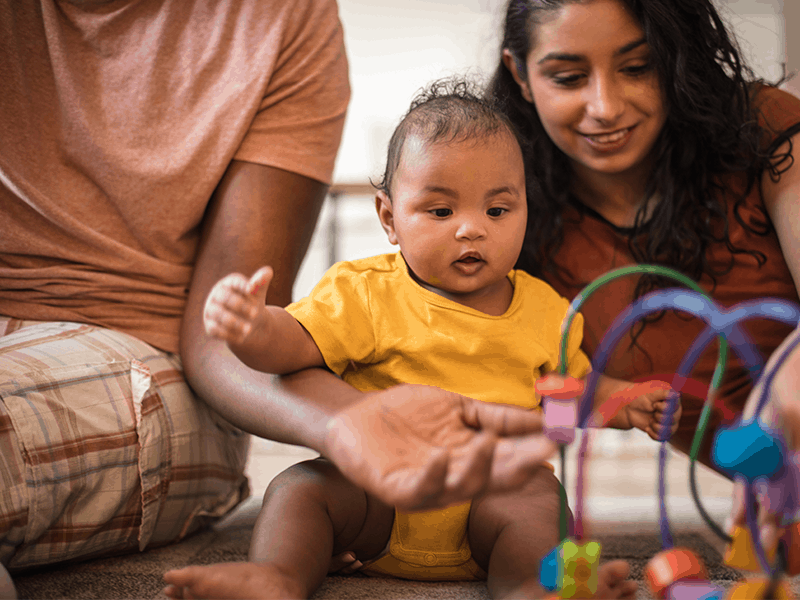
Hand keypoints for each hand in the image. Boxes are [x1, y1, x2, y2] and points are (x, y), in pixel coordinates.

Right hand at [203, 267, 272, 344]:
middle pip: (225, 297)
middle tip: (255, 313)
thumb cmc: (252, 303)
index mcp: (229, 284)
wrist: (248, 324)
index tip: (253, 289)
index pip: (234, 282)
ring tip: (249, 329)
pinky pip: (215, 330)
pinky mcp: (210, 326)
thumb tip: (268, 271)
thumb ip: (261, 283)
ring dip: (234, 322)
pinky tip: (242, 337)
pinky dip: (229, 334)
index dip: (242, 285)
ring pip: (219, 314)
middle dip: (240, 305)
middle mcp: (217, 295)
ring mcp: (211, 310)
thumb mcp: (258, 294)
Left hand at [323, 384, 557, 510]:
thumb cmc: (406, 414)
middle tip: (540, 447)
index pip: (511, 460)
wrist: (355, 416)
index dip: (535, 450)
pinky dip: (433, 475)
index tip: (559, 434)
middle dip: (519, 465)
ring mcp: (427, 487)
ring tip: (488, 442)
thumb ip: (496, 416)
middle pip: (494, 480)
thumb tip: (543, 415)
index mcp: (472, 460)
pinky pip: (420, 490)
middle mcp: (455, 479)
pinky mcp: (397, 490)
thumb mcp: (458, 408)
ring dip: (479, 469)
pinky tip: (441, 456)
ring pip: (462, 489)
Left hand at [618, 381, 678, 440]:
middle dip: (659, 417)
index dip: (664, 408)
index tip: (654, 404)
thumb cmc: (639, 396)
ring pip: (669, 431)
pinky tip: (648, 427)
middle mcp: (675, 412)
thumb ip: (663, 393)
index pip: (676, 407)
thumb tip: (677, 394)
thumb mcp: (650, 392)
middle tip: (652, 410)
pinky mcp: (663, 431)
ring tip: (650, 420)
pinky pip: (662, 438)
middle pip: (674, 420)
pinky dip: (653, 433)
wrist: (629, 408)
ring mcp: (670, 422)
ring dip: (656, 426)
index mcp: (674, 400)